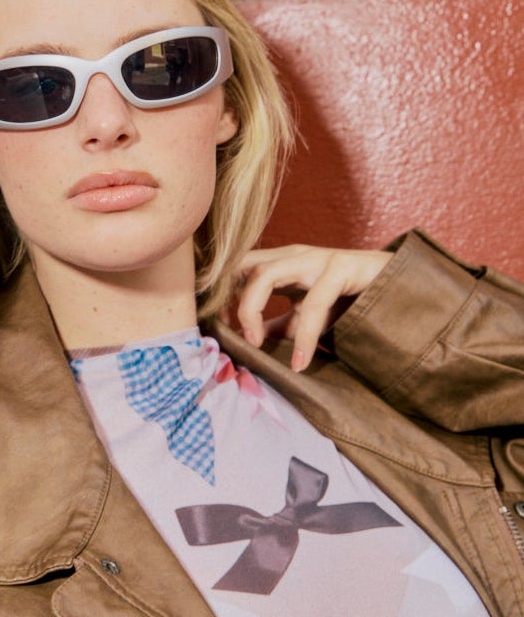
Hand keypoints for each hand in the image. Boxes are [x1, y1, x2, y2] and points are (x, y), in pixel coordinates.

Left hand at [233, 244, 392, 372]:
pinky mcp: (343, 269)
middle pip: (243, 265)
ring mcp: (317, 259)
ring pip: (266, 274)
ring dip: (251, 309)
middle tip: (232, 334)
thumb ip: (280, 323)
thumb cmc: (353, 299)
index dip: (219, 290)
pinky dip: (303, 335)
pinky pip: (314, 302)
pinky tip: (300, 361)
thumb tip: (250, 340)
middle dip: (227, 297)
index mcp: (283, 262)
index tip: (213, 322)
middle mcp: (295, 255)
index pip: (237, 266)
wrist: (402, 286)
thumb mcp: (308, 314)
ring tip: (256, 344)